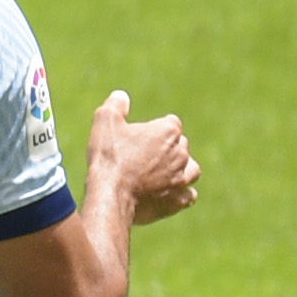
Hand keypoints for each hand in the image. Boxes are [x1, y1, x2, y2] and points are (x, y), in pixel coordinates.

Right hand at [89, 92, 199, 225]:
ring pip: (192, 170)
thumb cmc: (109, 157)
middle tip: (142, 158)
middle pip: (181, 146)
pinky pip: (188, 195)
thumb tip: (121, 96)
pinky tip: (168, 194)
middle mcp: (181, 153)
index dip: (154, 129)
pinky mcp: (178, 200)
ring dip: (181, 170)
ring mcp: (182, 178)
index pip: (170, 123)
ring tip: (163, 175)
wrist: (111, 195)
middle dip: (166, 149)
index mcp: (168, 131)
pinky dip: (181, 194)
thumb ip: (115, 105)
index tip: (138, 138)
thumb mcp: (105, 122)